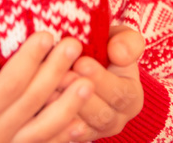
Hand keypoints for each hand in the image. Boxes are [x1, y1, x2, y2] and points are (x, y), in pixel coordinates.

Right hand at [0, 33, 93, 142]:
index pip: (9, 85)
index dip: (30, 59)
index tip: (46, 34)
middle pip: (32, 104)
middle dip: (55, 72)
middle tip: (73, 44)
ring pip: (44, 130)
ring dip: (69, 105)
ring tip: (88, 80)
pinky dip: (65, 135)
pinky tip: (82, 120)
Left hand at [51, 25, 145, 140]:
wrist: (84, 63)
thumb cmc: (105, 48)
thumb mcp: (121, 39)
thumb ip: (127, 42)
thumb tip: (120, 54)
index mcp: (132, 98)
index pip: (121, 94)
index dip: (101, 79)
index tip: (81, 62)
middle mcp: (116, 120)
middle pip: (101, 115)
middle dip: (79, 94)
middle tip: (60, 75)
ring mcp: (93, 132)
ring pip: (81, 128)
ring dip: (63, 108)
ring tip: (48, 89)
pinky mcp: (73, 136)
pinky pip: (63, 136)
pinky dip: (52, 123)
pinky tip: (40, 106)